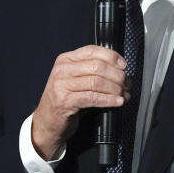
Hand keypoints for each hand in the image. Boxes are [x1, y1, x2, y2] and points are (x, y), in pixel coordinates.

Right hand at [31, 45, 127, 159]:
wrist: (47, 122)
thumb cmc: (66, 99)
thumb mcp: (75, 79)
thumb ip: (91, 70)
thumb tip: (120, 68)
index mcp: (66, 60)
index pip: (92, 50)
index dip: (112, 56)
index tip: (124, 65)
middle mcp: (62, 70)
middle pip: (97, 67)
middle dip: (117, 75)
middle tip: (127, 84)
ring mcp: (61, 85)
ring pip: (97, 82)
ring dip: (115, 89)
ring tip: (124, 94)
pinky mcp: (65, 102)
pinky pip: (93, 98)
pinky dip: (109, 100)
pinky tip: (118, 102)